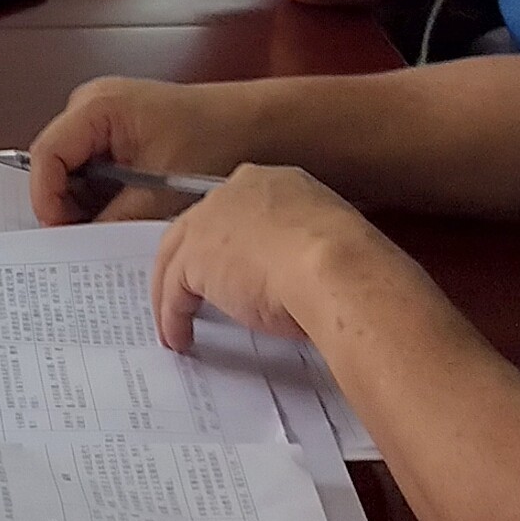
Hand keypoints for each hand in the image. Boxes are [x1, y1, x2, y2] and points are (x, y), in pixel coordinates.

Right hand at [21, 74, 260, 226]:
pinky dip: (102, 193)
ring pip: (72, 168)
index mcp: (97, 106)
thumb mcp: (159, 192)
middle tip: (87, 240)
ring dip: (86, 201)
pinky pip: (92, 166)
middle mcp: (91, 104)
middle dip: (67, 204)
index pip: (47, 155)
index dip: (47, 199)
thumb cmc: (213, 140)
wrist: (252, 125)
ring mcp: (101, 116)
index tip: (62, 235)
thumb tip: (82, 247)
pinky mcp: (115, 129)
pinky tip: (122, 212)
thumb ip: (114, 220)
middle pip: (55, 163)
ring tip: (111, 226)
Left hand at [152, 166, 381, 354]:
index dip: (233, 238)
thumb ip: (304, 251)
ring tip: (175, 320)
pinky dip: (172, 316)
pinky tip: (179, 336)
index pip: (241, 208)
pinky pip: (173, 289)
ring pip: (177, 254)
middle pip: (200, 225)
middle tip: (191, 290)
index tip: (232, 263)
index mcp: (277, 184)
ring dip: (173, 290)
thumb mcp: (328, 245)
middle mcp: (237, 192)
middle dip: (194, 258)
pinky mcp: (193, 258)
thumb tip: (301, 280)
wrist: (332, 266)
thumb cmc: (347, 262)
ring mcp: (209, 221)